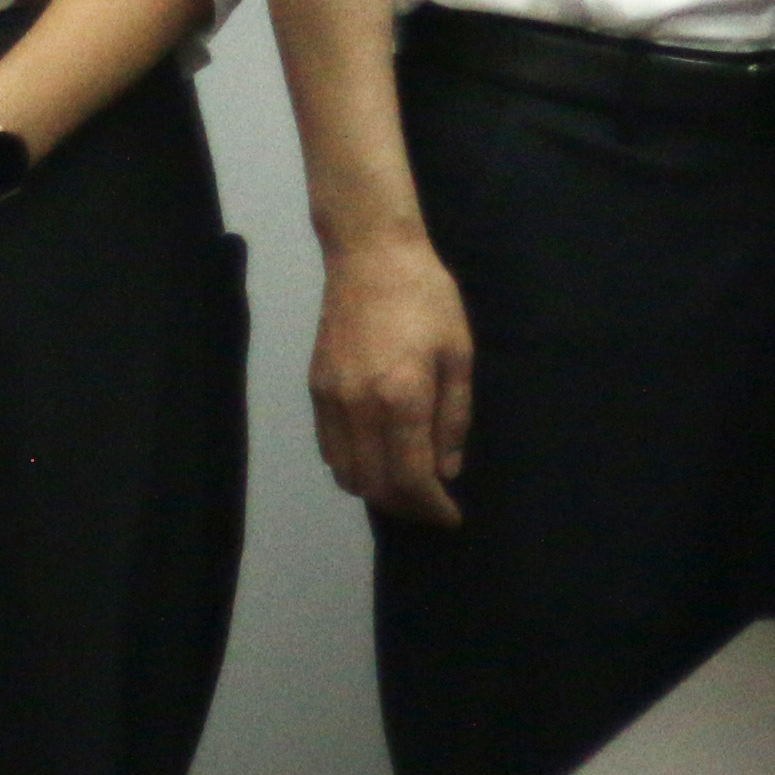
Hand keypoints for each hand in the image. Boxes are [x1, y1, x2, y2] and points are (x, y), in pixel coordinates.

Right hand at [309, 232, 476, 523]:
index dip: (431, 506)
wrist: (371, 257)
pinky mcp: (315, 390)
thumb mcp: (459, 354)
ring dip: (376, 491)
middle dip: (405, 506)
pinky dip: (352, 466)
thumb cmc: (428, 299)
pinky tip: (378, 457)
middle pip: (374, 485)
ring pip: (345, 473)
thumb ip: (453, 417)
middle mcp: (358, 407)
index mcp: (401, 397)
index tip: (450, 518)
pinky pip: (329, 449)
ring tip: (408, 486)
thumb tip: (447, 470)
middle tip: (432, 507)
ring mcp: (330, 400)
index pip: (411, 477)